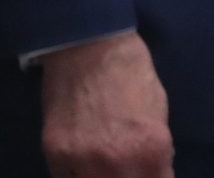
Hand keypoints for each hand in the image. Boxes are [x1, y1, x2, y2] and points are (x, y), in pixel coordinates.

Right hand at [38, 32, 173, 177]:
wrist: (90, 47)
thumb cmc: (132, 72)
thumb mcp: (159, 109)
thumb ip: (156, 147)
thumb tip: (155, 170)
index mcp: (152, 147)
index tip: (151, 174)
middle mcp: (118, 162)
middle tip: (128, 168)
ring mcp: (82, 162)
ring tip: (107, 166)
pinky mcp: (54, 155)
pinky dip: (77, 175)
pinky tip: (85, 163)